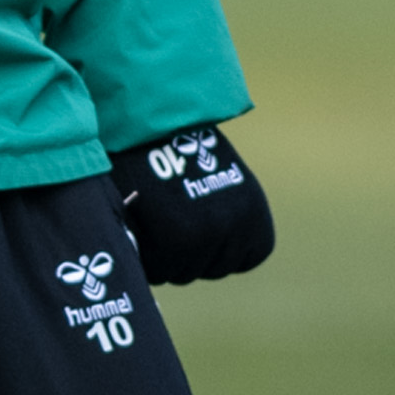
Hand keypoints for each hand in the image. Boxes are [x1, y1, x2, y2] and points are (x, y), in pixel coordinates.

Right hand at [112, 125, 272, 285]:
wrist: (152, 121)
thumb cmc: (181, 147)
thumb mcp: (222, 182)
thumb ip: (226, 219)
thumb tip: (214, 257)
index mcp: (255, 218)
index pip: (245, 259)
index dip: (218, 248)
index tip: (199, 226)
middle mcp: (237, 232)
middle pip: (211, 268)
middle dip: (191, 254)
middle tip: (169, 223)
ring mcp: (206, 241)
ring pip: (183, 273)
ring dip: (166, 258)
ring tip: (152, 225)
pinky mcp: (172, 243)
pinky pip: (158, 270)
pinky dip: (147, 258)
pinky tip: (139, 230)